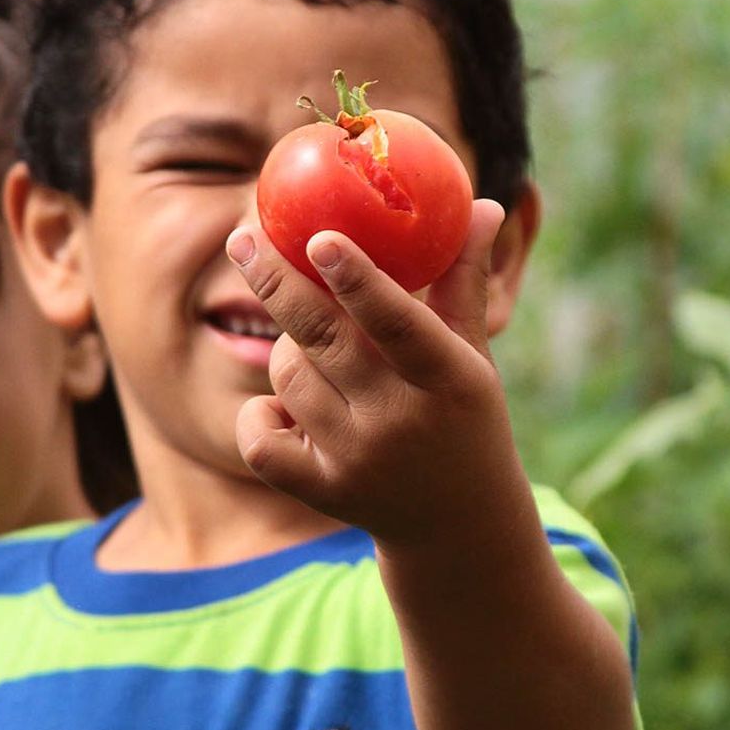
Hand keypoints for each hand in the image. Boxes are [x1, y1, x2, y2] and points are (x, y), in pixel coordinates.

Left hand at [227, 199, 524, 543]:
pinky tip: (286, 406)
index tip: (319, 237)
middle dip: (276, 282)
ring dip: (289, 348)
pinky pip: (259, 436)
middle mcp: (402, 423)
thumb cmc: (462, 417)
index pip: (398, 323)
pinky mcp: (320, 491)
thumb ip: (466, 280)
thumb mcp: (473, 356)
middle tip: (244, 238)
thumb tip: (486, 203)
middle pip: (321, 340)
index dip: (357, 280)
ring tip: (316, 349)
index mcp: (449, 380)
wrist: (458, 526)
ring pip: (288, 375)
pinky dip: (261, 413)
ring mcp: (357, 462)